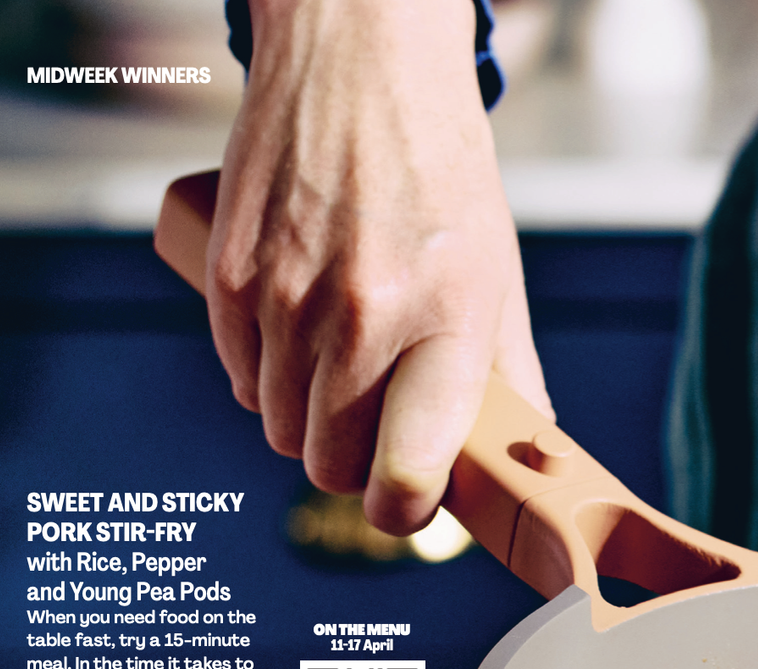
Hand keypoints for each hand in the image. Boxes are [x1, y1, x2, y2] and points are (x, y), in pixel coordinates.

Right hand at [211, 0, 548, 533]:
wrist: (362, 68)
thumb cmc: (443, 175)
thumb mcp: (499, 275)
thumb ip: (509, 373)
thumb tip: (526, 456)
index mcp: (446, 322)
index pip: (408, 470)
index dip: (406, 511)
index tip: (411, 508)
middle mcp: (364, 316)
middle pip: (330, 463)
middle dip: (355, 468)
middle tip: (378, 440)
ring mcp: (287, 296)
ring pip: (280, 429)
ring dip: (308, 424)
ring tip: (343, 377)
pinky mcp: (231, 276)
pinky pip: (241, 380)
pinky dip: (266, 383)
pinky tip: (299, 347)